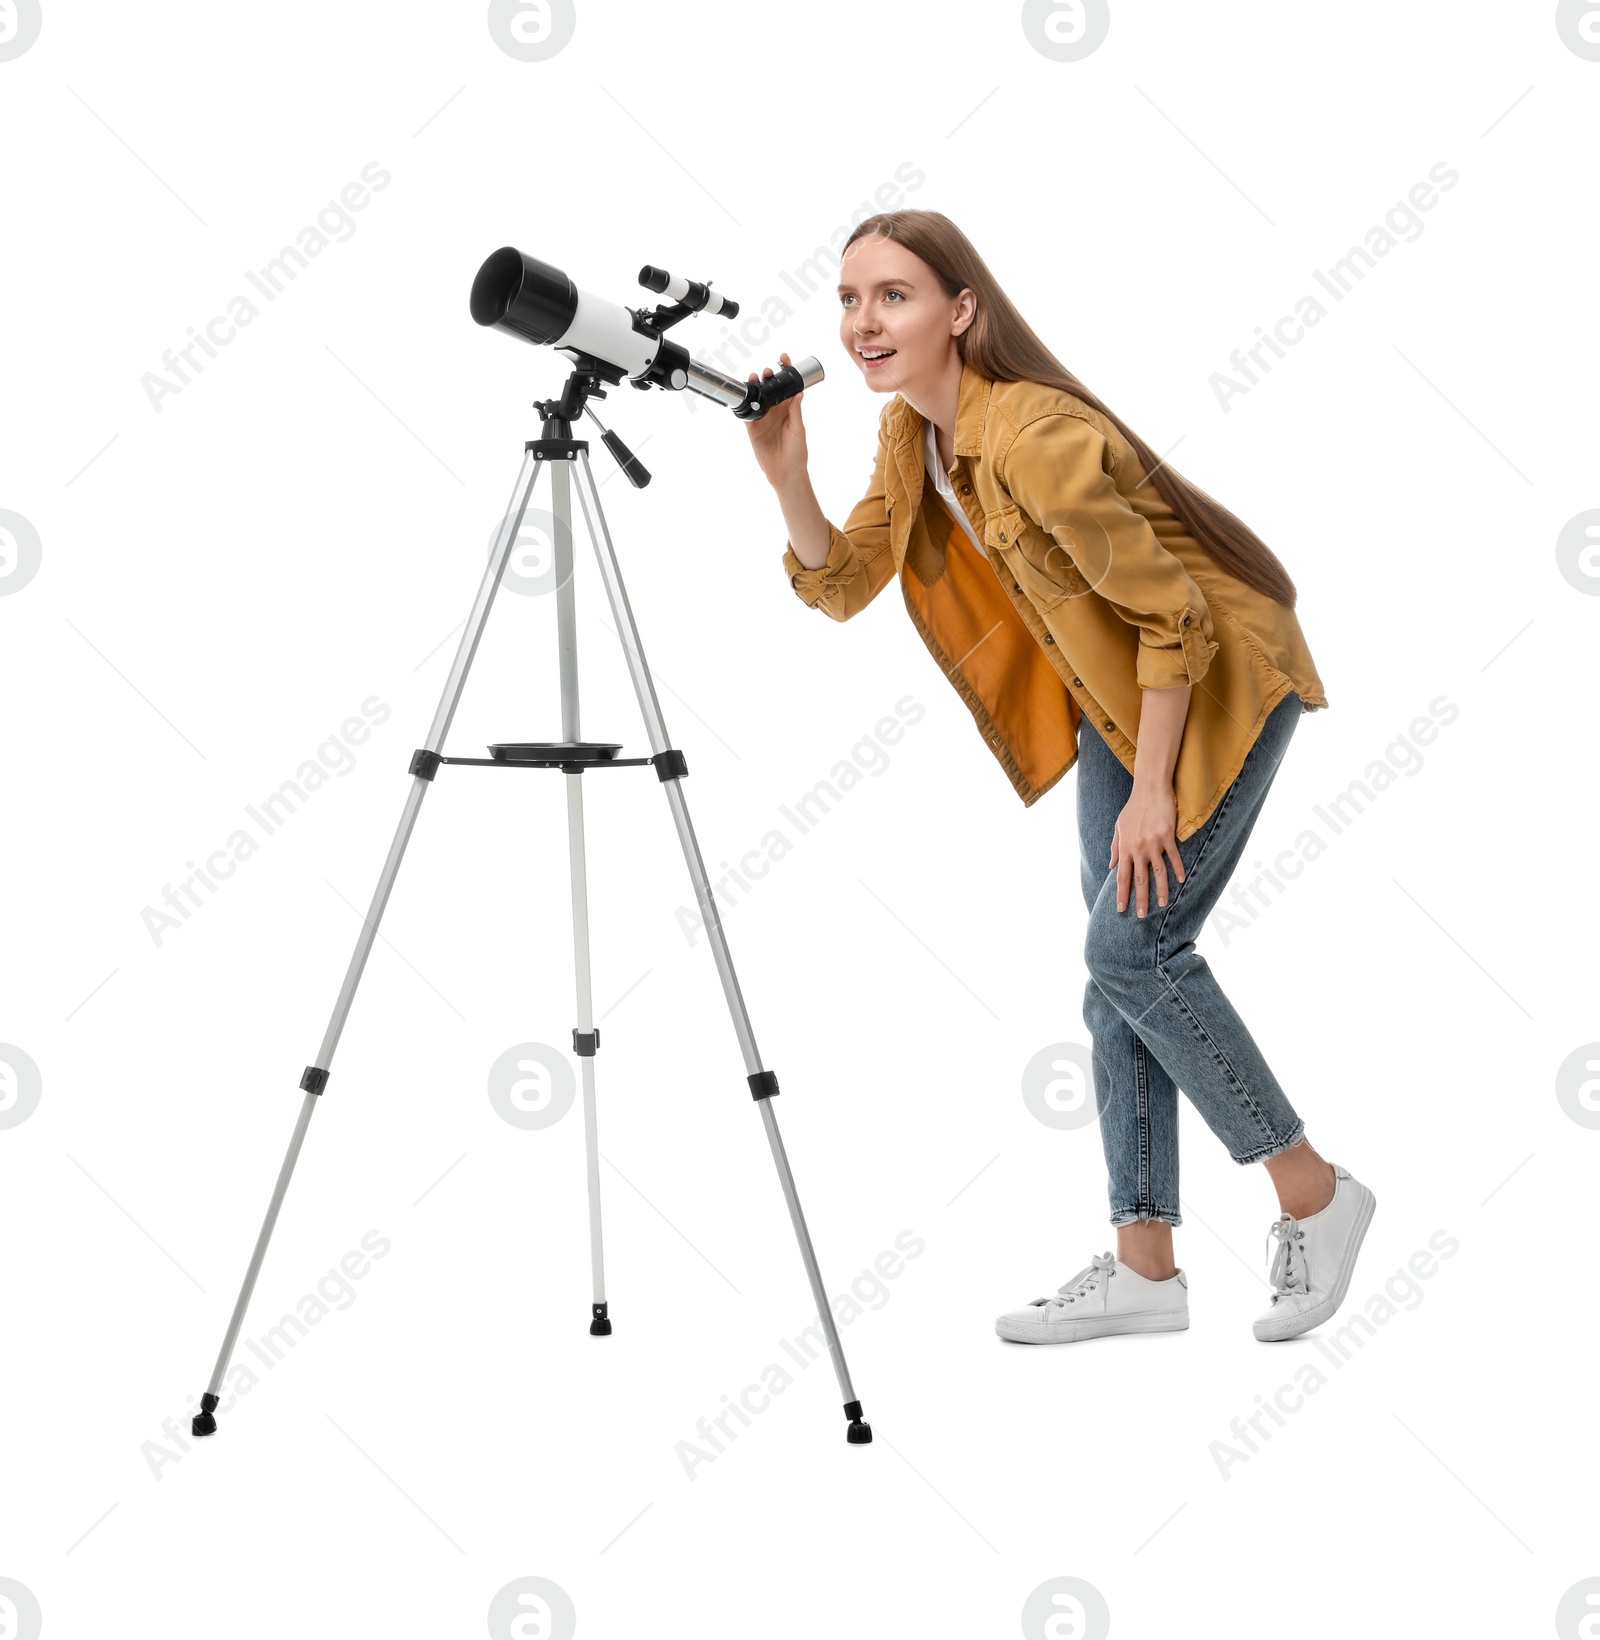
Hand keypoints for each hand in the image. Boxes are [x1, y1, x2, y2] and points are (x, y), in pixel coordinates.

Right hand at [744, 351, 808, 489]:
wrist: (786, 472)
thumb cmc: (797, 453)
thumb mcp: (798, 430)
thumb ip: (795, 411)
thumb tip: (798, 393)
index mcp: (789, 409)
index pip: (787, 387)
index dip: (786, 372)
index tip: (785, 359)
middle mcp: (776, 411)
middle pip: (770, 389)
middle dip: (768, 377)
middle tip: (768, 371)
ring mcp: (764, 419)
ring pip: (758, 398)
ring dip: (756, 386)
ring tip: (756, 377)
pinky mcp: (753, 428)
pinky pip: (748, 413)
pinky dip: (747, 403)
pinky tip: (747, 394)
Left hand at [1109, 782, 1185, 917]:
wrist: (1149, 789)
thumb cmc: (1133, 808)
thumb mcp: (1119, 827)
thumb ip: (1115, 848)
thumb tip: (1112, 866)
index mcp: (1125, 847)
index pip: (1122, 876)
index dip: (1121, 894)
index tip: (1121, 909)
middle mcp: (1137, 848)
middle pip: (1139, 879)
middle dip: (1140, 899)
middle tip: (1142, 916)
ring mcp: (1153, 843)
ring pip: (1158, 872)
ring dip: (1161, 890)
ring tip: (1163, 904)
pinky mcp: (1167, 836)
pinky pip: (1173, 857)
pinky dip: (1178, 869)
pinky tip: (1181, 880)